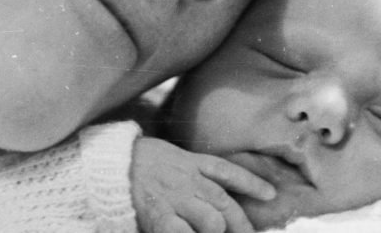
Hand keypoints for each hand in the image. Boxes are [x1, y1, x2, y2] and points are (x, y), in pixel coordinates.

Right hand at [131, 137, 275, 232]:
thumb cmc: (139, 162)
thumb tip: (216, 188)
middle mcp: (189, 180)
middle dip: (242, 226)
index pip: (229, 172)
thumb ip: (194, 170)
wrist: (109, 165)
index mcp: (192, 163)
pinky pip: (182, 232)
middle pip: (226, 205)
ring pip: (213, 221)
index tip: (271, 194)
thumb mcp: (171, 156)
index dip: (252, 183)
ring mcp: (176, 199)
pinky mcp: (160, 215)